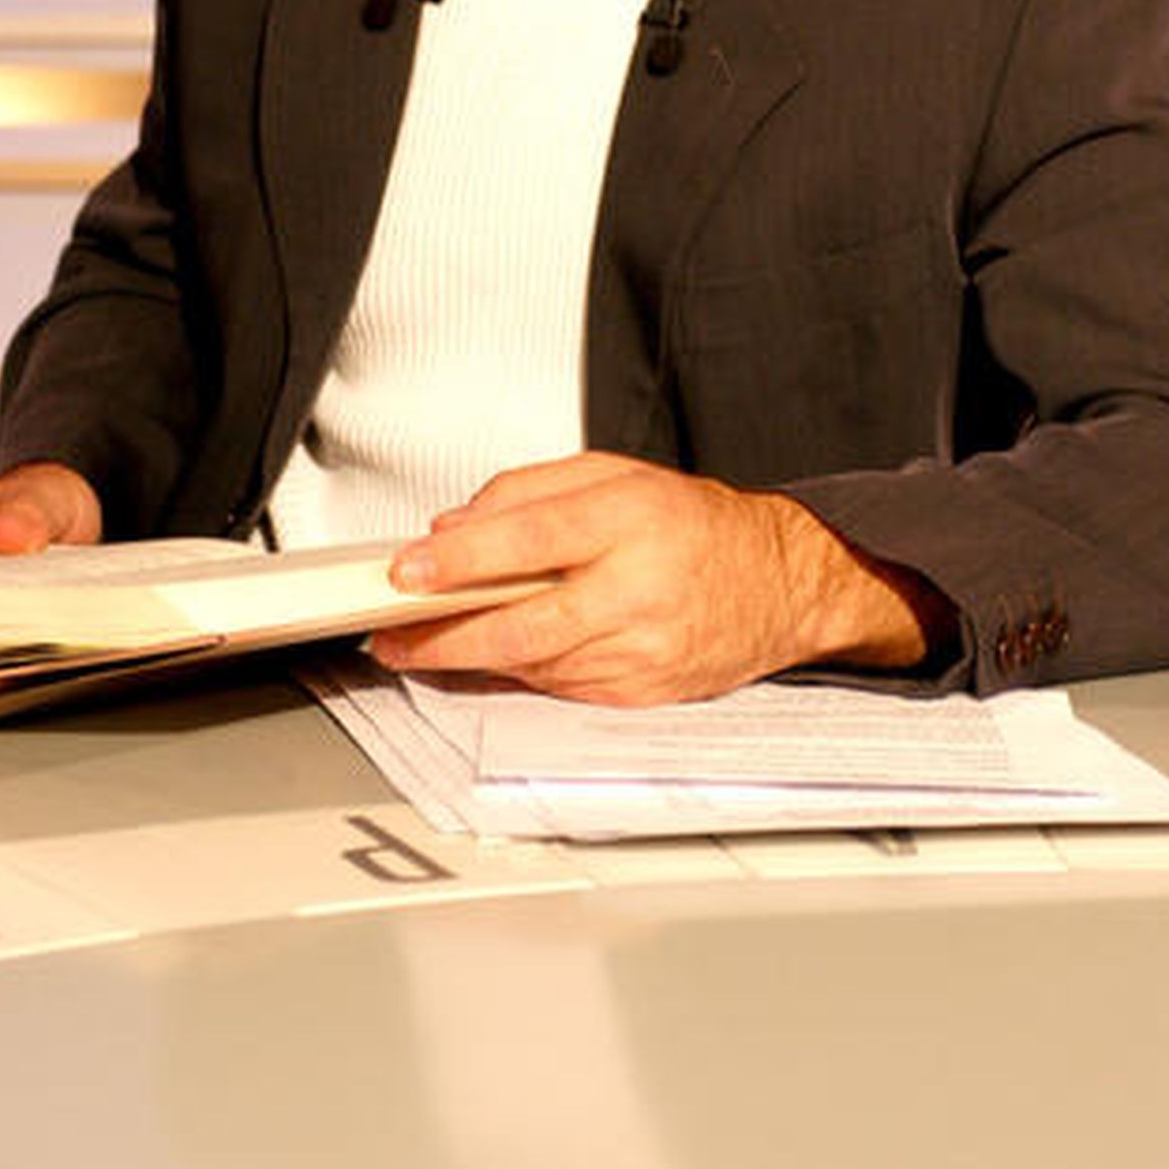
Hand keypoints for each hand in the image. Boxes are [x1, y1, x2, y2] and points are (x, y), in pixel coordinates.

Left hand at [371, 452, 948, 704]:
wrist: (777, 584)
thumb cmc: (692, 525)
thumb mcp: (612, 474)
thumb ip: (526, 493)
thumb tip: (453, 530)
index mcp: (629, 518)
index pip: (528, 540)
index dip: (460, 561)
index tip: (406, 571)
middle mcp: (637, 588)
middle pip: (522, 623)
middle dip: (444, 635)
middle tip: (391, 632)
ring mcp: (641, 652)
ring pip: (533, 664)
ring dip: (469, 659)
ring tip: (421, 643)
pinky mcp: (641, 695)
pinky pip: (559, 688)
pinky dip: (518, 672)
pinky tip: (491, 658)